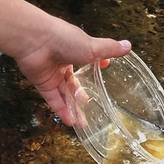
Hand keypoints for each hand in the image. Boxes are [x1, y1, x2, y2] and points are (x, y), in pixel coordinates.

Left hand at [14, 20, 130, 124]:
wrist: (36, 41)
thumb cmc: (65, 40)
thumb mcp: (92, 46)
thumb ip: (109, 49)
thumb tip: (128, 45)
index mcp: (75, 49)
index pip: (87, 59)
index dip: (95, 65)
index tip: (104, 68)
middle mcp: (63, 61)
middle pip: (74, 81)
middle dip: (82, 93)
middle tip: (92, 105)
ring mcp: (52, 73)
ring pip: (64, 93)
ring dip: (73, 107)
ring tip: (84, 123)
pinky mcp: (42, 83)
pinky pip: (53, 100)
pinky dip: (61, 110)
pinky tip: (70, 122)